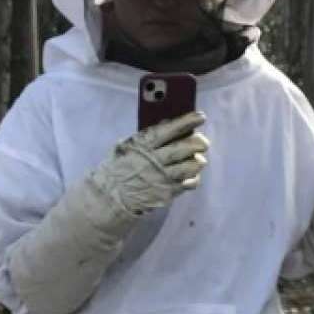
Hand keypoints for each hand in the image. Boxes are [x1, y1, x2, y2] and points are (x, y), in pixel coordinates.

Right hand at [93, 111, 209, 217]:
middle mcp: (154, 162)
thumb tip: (169, 123)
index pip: (168, 130)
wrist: (110, 197)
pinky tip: (188, 174)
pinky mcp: (167, 193)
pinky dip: (192, 177)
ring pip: (191, 166)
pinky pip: (189, 183)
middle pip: (184, 148)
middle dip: (198, 142)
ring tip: (197, 158)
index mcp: (142, 146)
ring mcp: (162, 179)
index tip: (200, 117)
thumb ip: (146, 137)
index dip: (186, 122)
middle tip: (203, 142)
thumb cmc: (119, 168)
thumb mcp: (126, 147)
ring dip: (198, 160)